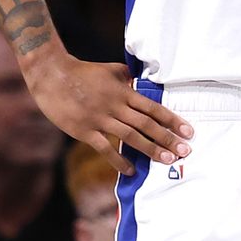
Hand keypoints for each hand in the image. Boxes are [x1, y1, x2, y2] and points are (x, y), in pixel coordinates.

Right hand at [24, 53, 191, 173]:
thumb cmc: (83, 72)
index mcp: (124, 92)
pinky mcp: (84, 130)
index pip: (154, 108)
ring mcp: (100, 119)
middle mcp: (116, 106)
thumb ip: (127, 78)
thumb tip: (140, 83)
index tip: (188, 132)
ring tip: (166, 160)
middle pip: (147, 125)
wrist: (52, 75)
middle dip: (167, 139)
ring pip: (130, 137)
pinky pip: (105, 148)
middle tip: (184, 151)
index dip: (172, 120)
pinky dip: (119, 160)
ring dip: (150, 150)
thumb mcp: (111, 70)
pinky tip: (131, 171)